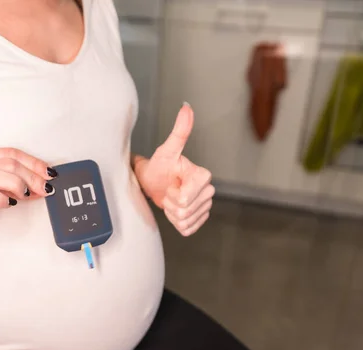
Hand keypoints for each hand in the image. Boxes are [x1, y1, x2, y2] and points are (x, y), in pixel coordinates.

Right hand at [0, 148, 55, 243]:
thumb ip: (13, 182)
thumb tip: (42, 183)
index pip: (10, 153)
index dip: (33, 162)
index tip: (50, 173)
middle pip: (6, 162)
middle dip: (32, 175)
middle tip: (45, 188)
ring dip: (17, 184)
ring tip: (26, 195)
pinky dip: (2, 199)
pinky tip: (9, 204)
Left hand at [134, 103, 214, 236]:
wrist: (154, 183)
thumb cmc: (159, 166)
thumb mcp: (166, 150)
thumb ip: (180, 131)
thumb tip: (186, 107)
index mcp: (203, 175)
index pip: (185, 198)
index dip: (172, 195)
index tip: (170, 183)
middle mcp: (208, 190)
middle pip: (185, 210)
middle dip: (170, 204)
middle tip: (167, 191)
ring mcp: (205, 206)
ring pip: (185, 220)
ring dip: (172, 213)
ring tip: (169, 199)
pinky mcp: (200, 219)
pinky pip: (187, 229)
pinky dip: (176, 222)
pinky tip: (174, 210)